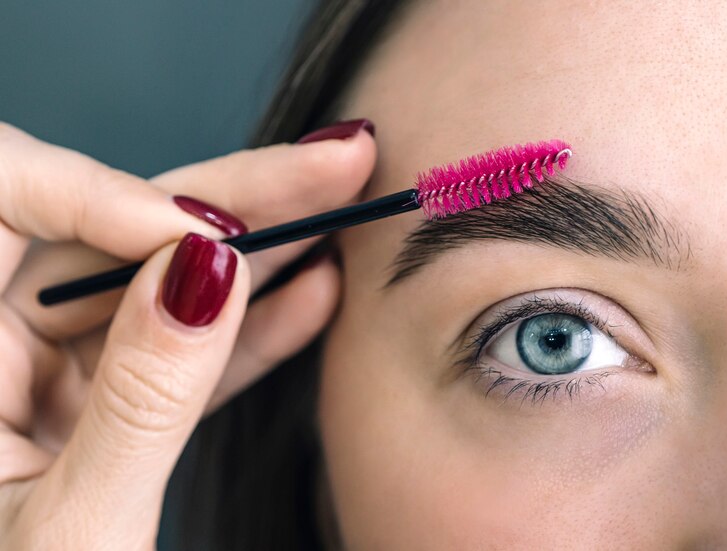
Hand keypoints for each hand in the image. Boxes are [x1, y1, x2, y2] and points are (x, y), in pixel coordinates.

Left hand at [0, 121, 374, 548]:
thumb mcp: (75, 528)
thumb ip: (144, 397)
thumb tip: (209, 271)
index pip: (5, 199)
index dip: (102, 193)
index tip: (201, 233)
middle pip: (112, 230)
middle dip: (229, 195)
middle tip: (331, 161)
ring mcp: (53, 377)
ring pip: (165, 283)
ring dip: (263, 252)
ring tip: (344, 210)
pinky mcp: (109, 408)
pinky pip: (185, 351)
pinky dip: (254, 328)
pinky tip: (317, 291)